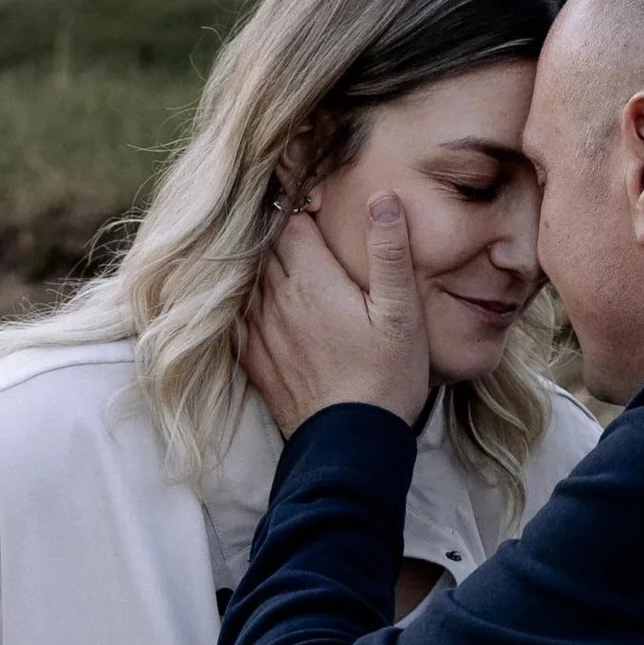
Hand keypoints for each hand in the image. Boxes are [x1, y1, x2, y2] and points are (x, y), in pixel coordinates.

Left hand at [239, 196, 431, 437]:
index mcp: (312, 280)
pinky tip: (269, 308)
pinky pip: (241, 320)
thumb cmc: (385, 379)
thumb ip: (390, 251)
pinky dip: (251, 306)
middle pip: (269, 249)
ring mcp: (262, 333)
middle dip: (285, 237)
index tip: (318, 206)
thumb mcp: (402, 312)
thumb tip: (382, 198)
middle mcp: (278, 301)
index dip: (304, 209)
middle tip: (307, 234)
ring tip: (291, 268)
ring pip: (252, 282)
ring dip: (267, 270)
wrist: (351, 446)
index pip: (292, 222)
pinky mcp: (257, 363)